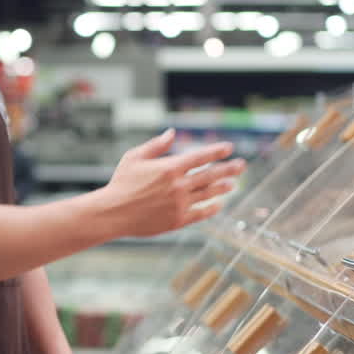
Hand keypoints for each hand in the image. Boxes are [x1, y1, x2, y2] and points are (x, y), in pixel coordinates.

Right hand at [103, 130, 243, 237]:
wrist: (113, 213)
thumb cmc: (121, 183)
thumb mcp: (134, 158)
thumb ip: (156, 145)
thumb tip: (172, 133)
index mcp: (170, 168)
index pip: (200, 157)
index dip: (216, 152)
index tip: (228, 148)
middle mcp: (179, 185)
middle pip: (210, 175)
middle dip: (228, 169)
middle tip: (241, 165)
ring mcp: (180, 204)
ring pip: (208, 194)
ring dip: (222, 188)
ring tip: (232, 184)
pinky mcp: (177, 220)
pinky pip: (200, 213)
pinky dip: (211, 208)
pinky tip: (218, 205)